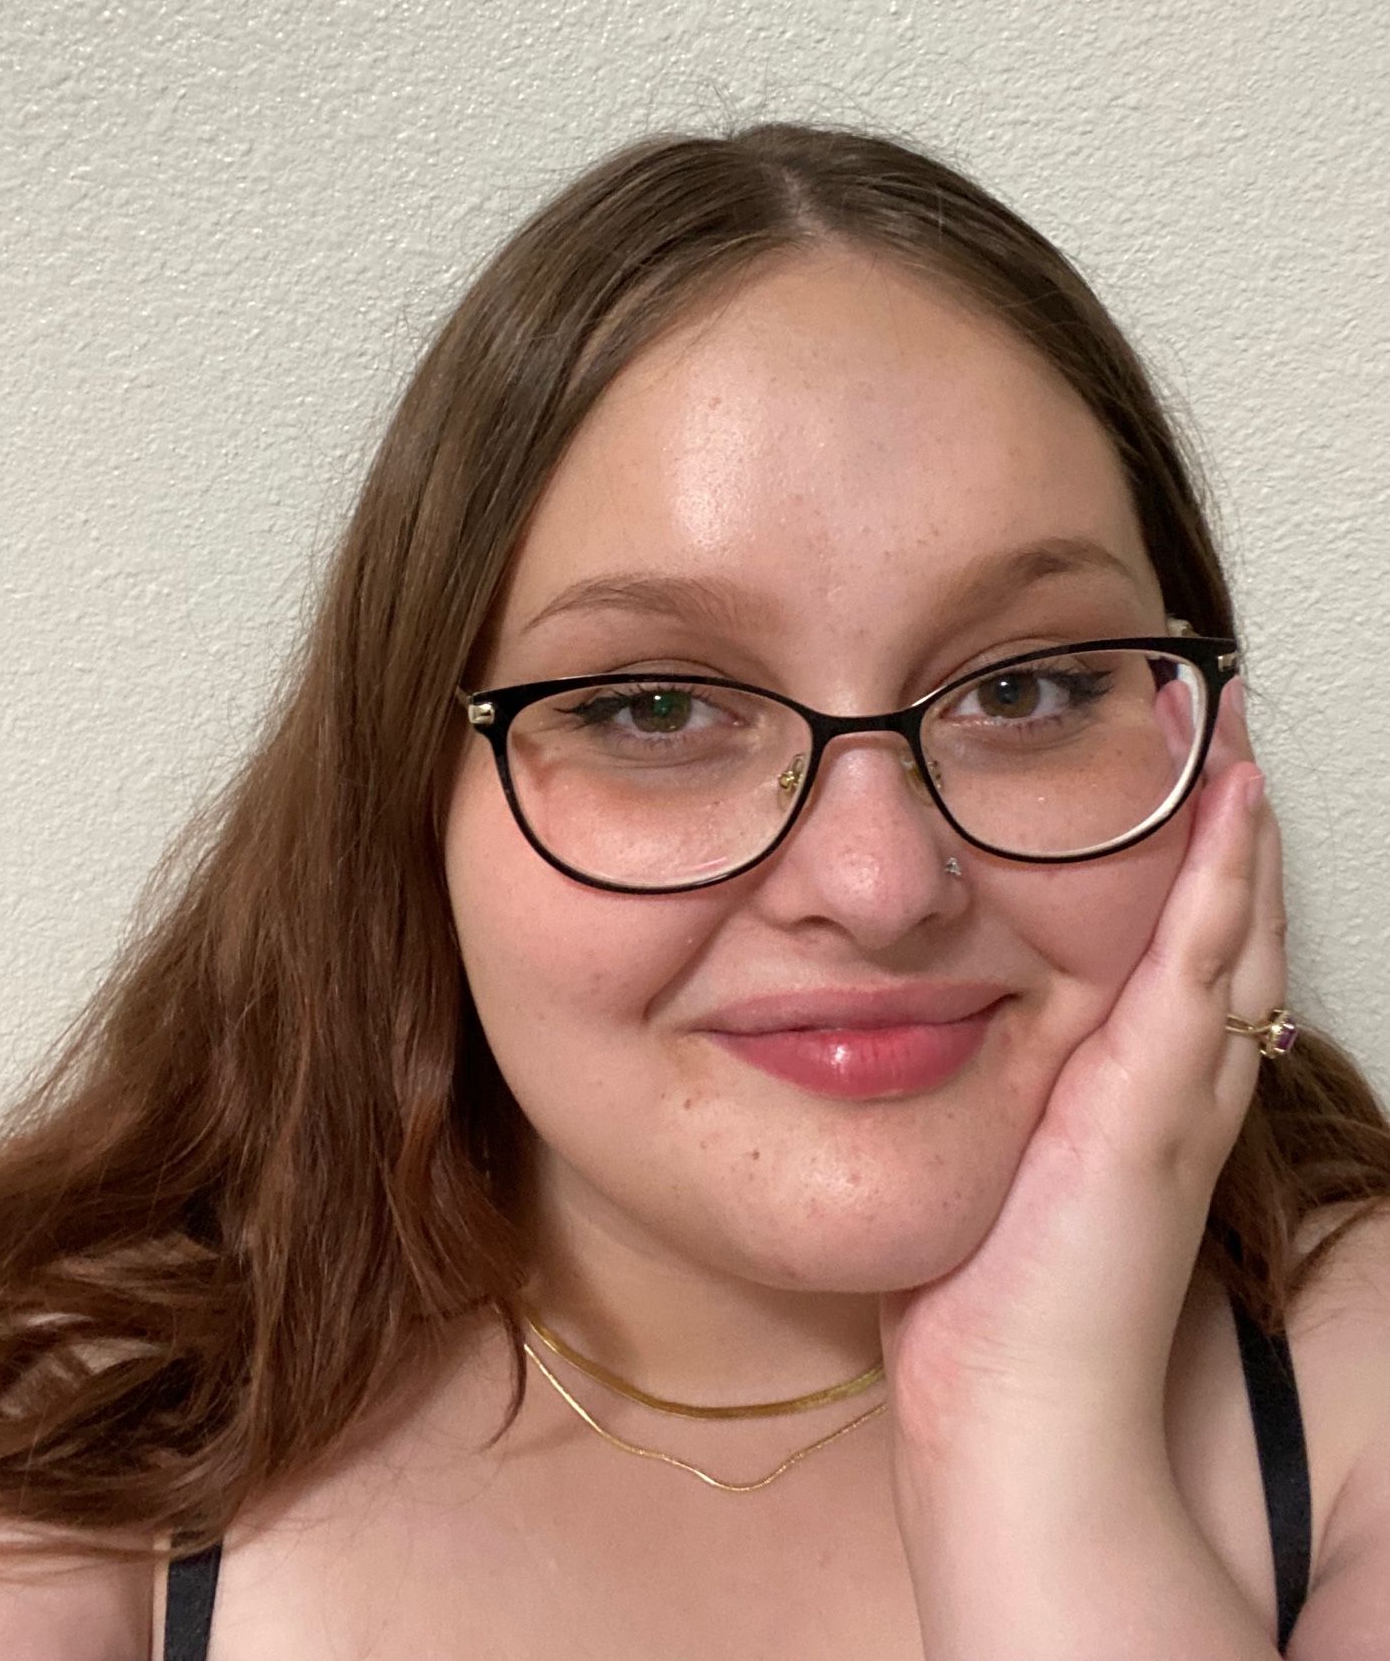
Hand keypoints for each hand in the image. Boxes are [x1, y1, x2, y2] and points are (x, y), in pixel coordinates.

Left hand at [881, 677, 1284, 1459]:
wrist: (1021, 1422)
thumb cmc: (989, 1314)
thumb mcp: (987, 1172)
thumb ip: (981, 1101)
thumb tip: (909, 1038)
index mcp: (1137, 1097)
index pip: (1181, 955)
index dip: (1194, 866)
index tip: (1181, 777)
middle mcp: (1178, 1086)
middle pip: (1224, 925)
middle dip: (1227, 820)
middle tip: (1219, 721)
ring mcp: (1175, 1094)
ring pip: (1229, 930)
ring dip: (1234, 825)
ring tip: (1229, 730)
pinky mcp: (1150, 1108)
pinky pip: (1196, 971)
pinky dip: (1219, 883)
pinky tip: (1228, 808)